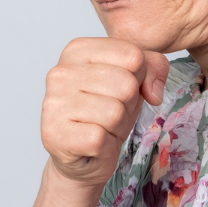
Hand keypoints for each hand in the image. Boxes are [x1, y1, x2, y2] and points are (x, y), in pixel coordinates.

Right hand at [40, 37, 170, 187]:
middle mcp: (60, 73)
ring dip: (118, 127)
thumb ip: (153, 67)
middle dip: (128, 106)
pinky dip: (106, 145)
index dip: (138, 79)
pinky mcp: (55, 134)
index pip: (133, 55)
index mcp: (77, 50)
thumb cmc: (105, 112)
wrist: (81, 156)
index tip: (119, 90)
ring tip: (102, 128)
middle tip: (111, 114)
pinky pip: (100, 138)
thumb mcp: (135, 81)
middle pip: (126, 85)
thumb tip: (153, 92)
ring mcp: (54, 103)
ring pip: (115, 113)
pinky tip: (93, 143)